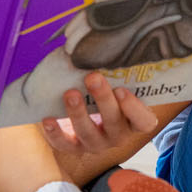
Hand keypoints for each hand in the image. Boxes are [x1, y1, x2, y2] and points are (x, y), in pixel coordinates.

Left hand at [37, 71, 159, 154]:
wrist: (87, 110)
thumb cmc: (106, 90)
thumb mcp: (115, 82)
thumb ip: (115, 69)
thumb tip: (99, 43)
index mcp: (134, 121)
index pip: (144, 121)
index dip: (134, 109)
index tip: (122, 90)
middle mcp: (118, 135)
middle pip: (114, 123)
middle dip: (102, 100)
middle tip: (93, 77)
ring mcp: (97, 144)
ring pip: (89, 134)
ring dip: (78, 114)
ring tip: (70, 93)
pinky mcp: (75, 147)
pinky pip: (65, 144)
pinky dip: (55, 133)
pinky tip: (48, 118)